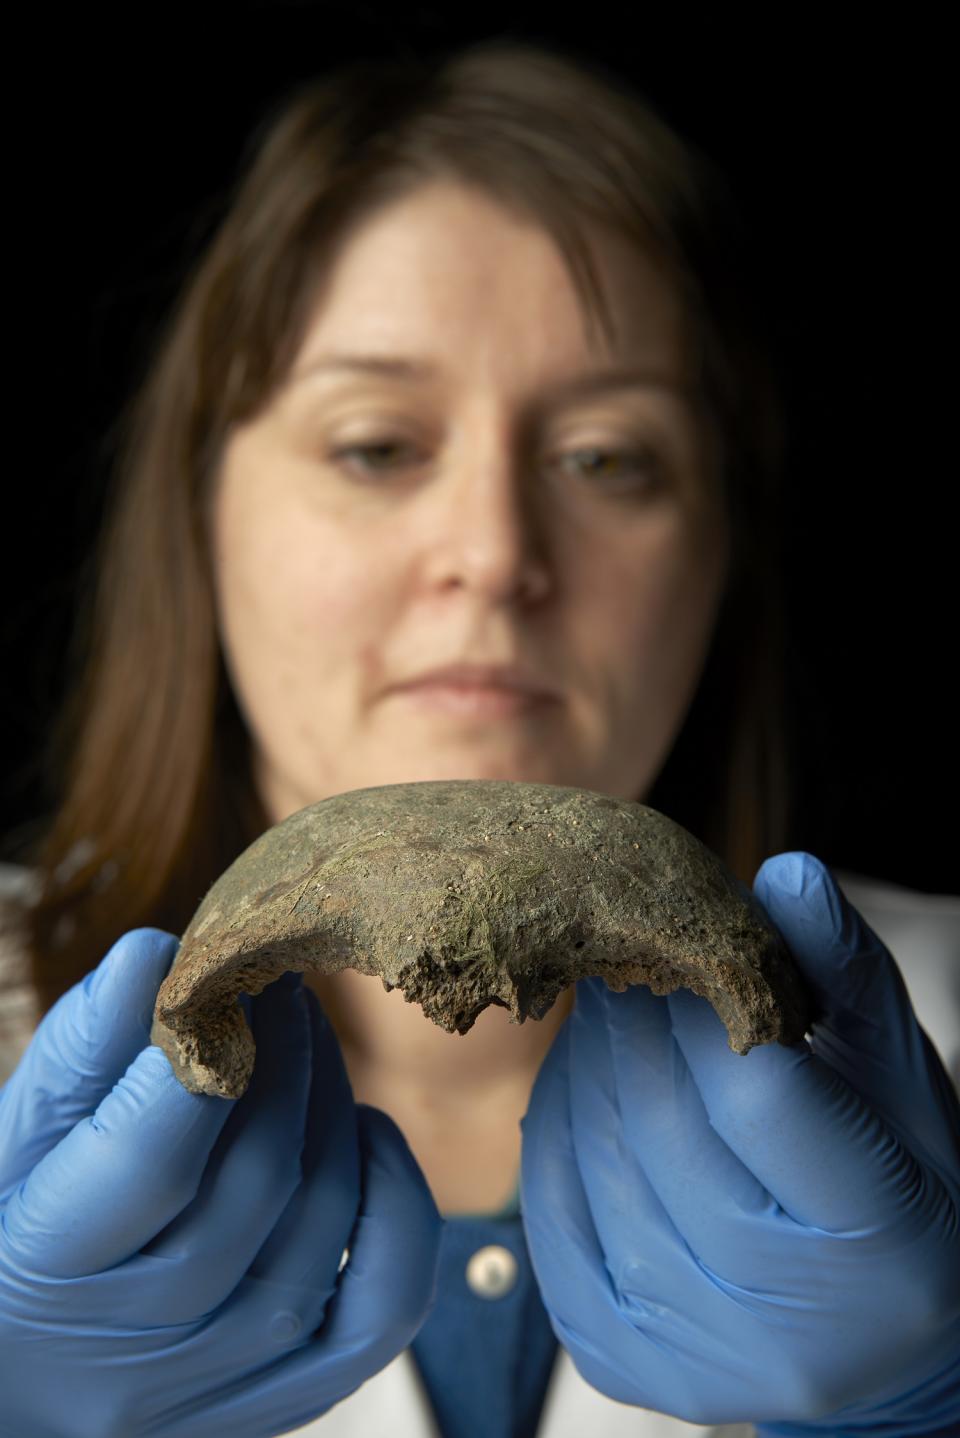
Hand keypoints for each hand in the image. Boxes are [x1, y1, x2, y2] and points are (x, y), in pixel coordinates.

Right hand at [0, 930, 441, 1437]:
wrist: (23, 1365)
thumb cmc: (14, 1226)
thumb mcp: (13, 1138)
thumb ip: (83, 1050)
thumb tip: (157, 954)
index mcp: (46, 1275)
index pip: (153, 1158)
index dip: (206, 1054)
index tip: (226, 980)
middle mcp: (139, 1351)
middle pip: (256, 1181)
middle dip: (283, 1058)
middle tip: (280, 988)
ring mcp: (221, 1384)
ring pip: (322, 1224)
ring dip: (332, 1105)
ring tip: (306, 1039)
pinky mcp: (287, 1398)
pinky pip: (384, 1305)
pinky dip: (396, 1205)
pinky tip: (364, 1134)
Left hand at [520, 852, 959, 1433]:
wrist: (879, 1335)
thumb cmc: (898, 1182)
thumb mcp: (898, 1074)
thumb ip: (844, 973)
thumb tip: (785, 874)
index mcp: (884, 1246)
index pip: (757, 1093)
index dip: (709, 1004)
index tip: (687, 953)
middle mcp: (789, 1326)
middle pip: (662, 1129)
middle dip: (632, 1025)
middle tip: (622, 967)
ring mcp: (699, 1358)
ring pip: (598, 1168)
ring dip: (586, 1070)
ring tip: (605, 1021)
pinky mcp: (628, 1364)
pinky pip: (554, 1222)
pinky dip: (556, 1139)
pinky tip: (581, 1090)